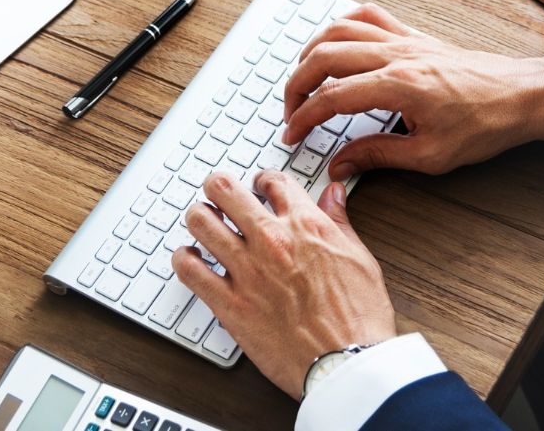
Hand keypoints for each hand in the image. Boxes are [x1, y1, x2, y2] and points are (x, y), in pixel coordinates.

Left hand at [174, 171, 396, 399]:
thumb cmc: (358, 318)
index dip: (262, 180)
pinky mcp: (230, 305)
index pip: (272, 180)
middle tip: (219, 194)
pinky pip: (189, 270)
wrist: (348, 363)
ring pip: (200, 222)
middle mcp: (272, 240)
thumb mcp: (359, 258)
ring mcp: (247, 271)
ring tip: (204, 224)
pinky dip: (184, 259)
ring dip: (199, 218)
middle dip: (218, 186)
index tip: (258, 187)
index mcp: (306, 225)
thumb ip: (339, 221)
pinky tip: (191, 260)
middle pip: (225, 189)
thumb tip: (332, 194)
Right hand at [282, 4, 543, 180]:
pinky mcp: (415, 36)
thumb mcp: (431, 156)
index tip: (291, 135)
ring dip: (312, 52)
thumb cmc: (486, 125)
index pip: (332, 98)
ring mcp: (405, 40)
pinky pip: (370, 16)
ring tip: (303, 78)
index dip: (303, 118)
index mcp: (399, 86)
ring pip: (340, 29)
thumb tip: (341, 164)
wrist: (523, 96)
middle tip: (290, 111)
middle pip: (325, 56)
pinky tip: (336, 41)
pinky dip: (344, 24)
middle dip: (297, 84)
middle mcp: (397, 55)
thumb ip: (378, 156)